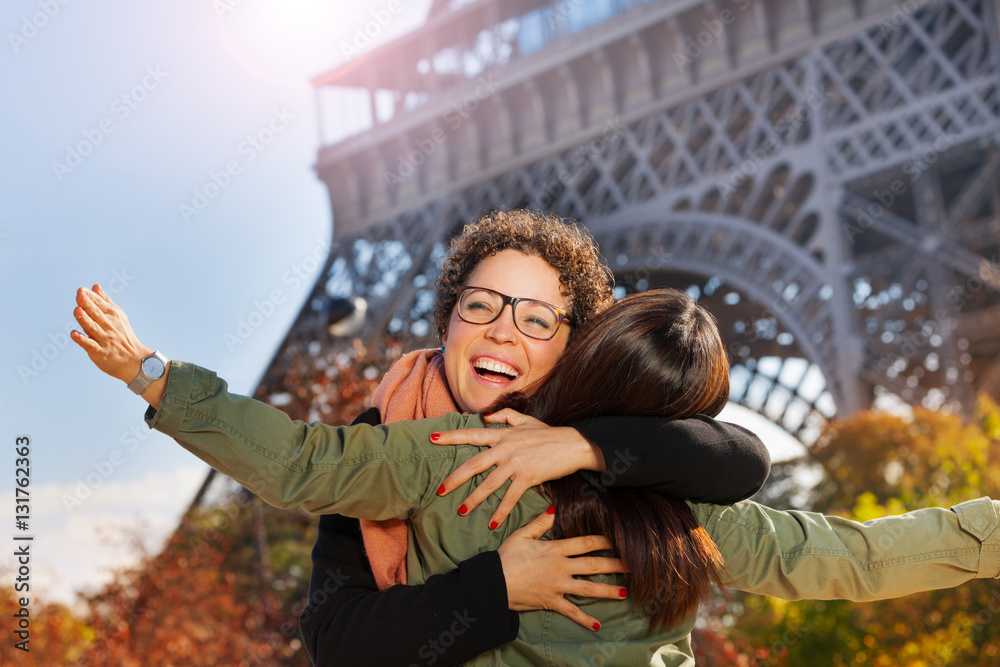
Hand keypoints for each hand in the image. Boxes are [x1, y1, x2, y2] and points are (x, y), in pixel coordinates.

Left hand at [71, 284, 162, 404]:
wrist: (134, 360)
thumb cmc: (123, 336)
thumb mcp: (118, 316)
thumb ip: (105, 301)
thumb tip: (95, 286)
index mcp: (113, 316)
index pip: (100, 304)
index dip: (91, 297)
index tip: (82, 290)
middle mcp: (109, 327)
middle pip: (96, 314)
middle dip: (88, 304)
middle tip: (79, 295)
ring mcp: (104, 340)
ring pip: (92, 328)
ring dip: (85, 320)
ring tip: (77, 310)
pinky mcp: (100, 352)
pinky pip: (90, 345)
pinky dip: (82, 340)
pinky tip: (74, 334)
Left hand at [431, 409, 605, 527]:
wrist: (573, 444)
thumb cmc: (549, 433)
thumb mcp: (526, 420)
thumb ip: (505, 417)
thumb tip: (486, 417)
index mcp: (503, 435)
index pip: (472, 434)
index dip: (451, 436)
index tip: (432, 438)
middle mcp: (505, 448)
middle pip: (474, 464)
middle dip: (455, 478)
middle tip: (440, 490)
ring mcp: (516, 463)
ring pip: (489, 484)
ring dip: (474, 499)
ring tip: (462, 510)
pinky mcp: (528, 477)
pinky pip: (510, 497)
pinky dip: (501, 512)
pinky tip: (493, 524)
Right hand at [498, 507, 626, 630]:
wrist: (494, 584)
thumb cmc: (506, 557)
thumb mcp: (521, 535)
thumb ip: (540, 522)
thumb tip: (554, 508)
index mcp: (555, 549)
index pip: (584, 543)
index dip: (603, 540)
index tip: (619, 539)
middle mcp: (561, 568)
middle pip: (593, 565)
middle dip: (615, 564)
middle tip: (634, 565)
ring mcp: (558, 586)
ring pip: (588, 588)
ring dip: (608, 590)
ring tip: (625, 592)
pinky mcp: (552, 602)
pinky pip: (571, 611)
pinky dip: (584, 619)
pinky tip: (598, 624)